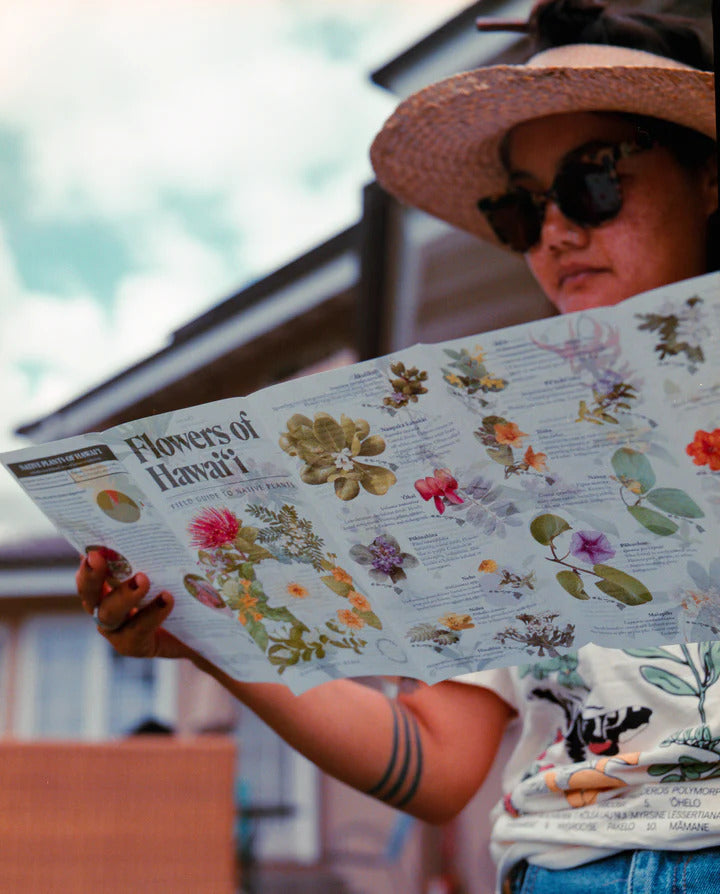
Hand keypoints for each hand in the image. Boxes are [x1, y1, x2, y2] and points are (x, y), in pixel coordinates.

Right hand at [76, 551, 193, 659]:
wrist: (201, 630)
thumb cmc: (182, 591)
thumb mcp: (170, 567)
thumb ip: (158, 549)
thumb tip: (164, 518)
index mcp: (108, 586)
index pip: (90, 572)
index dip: (86, 561)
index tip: (89, 548)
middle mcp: (106, 608)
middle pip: (88, 594)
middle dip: (91, 575)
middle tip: (98, 557)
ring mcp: (117, 630)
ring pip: (109, 613)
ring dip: (124, 595)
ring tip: (143, 579)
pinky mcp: (134, 646)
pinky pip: (138, 630)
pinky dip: (151, 613)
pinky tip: (166, 598)